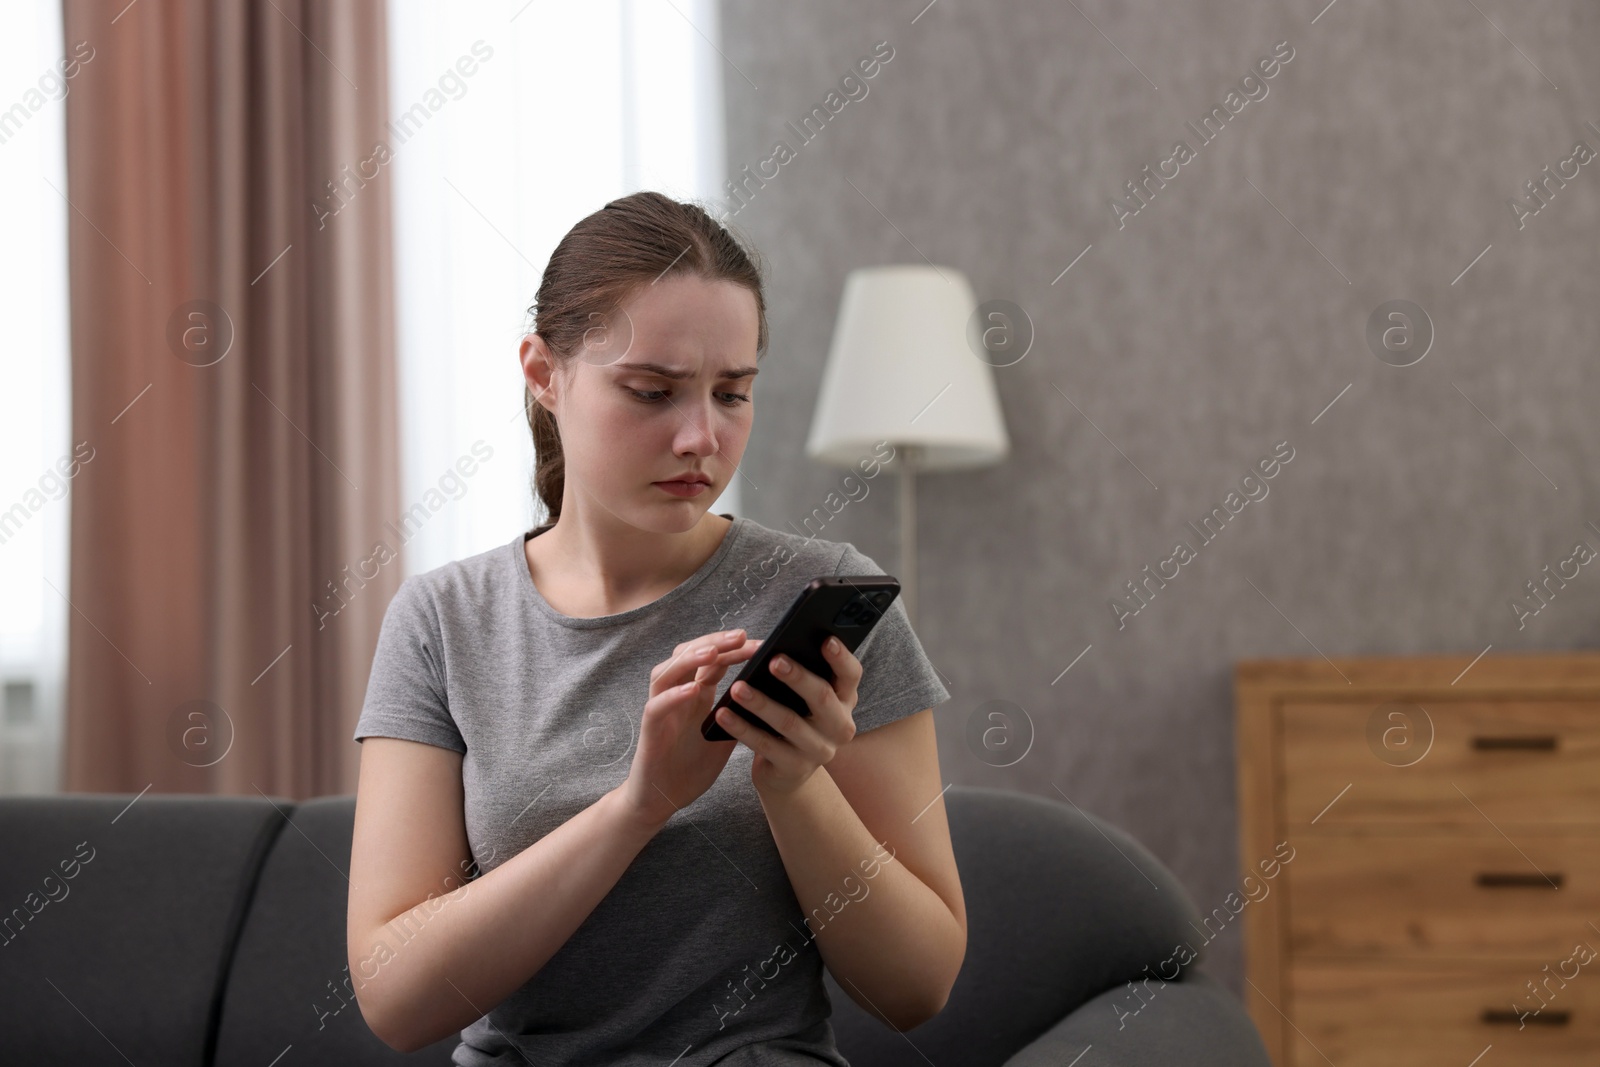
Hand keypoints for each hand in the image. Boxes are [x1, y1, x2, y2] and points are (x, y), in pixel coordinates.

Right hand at [616, 628, 761, 828]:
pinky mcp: (649, 731)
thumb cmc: (691, 767)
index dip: (734, 648)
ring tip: (714, 652)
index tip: (761, 642)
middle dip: (715, 642)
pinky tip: (692, 689)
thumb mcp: (724, 736)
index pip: (713, 661)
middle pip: (688, 655)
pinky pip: (656, 706)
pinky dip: (673, 696)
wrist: (661, 800)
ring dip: (690, 659)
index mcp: (695, 695)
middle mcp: (675, 695)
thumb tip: (774, 698)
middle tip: (742, 635)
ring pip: (666, 672)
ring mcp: (660, 710)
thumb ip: (740, 714)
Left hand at [712, 635, 861, 796]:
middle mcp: (840, 727)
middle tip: (773, 660)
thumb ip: (804, 676)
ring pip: (789, 722)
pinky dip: (742, 728)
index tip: (826, 639)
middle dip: (798, 677)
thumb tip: (780, 646)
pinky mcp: (795, 769)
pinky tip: (723, 714)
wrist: (786, 772)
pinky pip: (765, 745)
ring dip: (761, 703)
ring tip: (737, 687)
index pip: (851, 675)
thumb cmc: (795, 720)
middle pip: (822, 697)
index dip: (841, 657)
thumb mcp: (806, 700)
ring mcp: (819, 751)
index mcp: (845, 700)